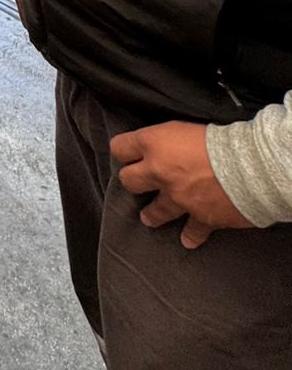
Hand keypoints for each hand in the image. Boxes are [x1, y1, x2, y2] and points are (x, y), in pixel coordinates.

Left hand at [110, 122, 254, 249]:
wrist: (249, 166)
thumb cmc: (220, 139)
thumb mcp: (184, 128)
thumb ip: (165, 140)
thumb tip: (161, 148)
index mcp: (153, 144)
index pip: (120, 147)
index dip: (123, 151)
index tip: (126, 155)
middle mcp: (159, 172)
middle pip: (128, 181)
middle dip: (133, 181)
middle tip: (139, 184)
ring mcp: (177, 198)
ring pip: (154, 212)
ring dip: (152, 214)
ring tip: (148, 217)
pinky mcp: (198, 217)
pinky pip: (191, 231)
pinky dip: (190, 235)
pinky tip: (187, 240)